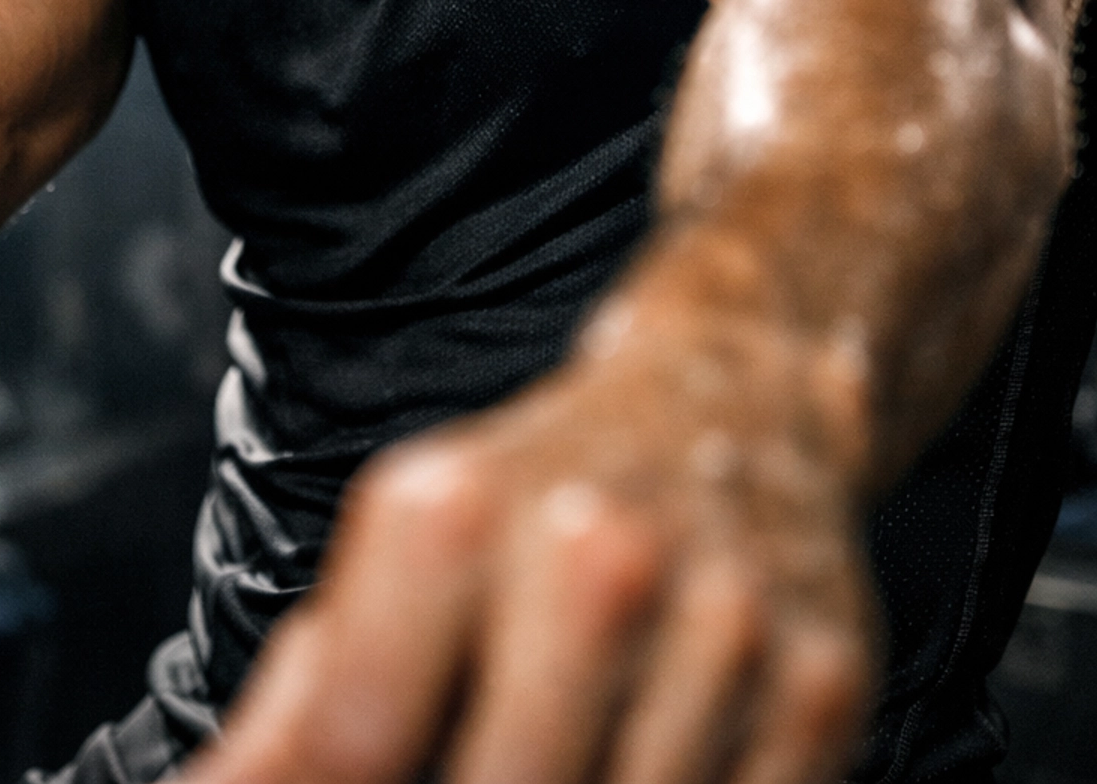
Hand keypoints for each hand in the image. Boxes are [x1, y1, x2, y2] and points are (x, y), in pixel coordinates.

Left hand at [192, 263, 871, 783]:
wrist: (738, 385)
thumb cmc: (542, 490)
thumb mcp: (406, 548)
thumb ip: (308, 693)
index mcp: (457, 511)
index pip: (354, 742)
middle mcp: (592, 555)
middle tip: (447, 772)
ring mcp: (719, 621)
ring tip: (543, 754)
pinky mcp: (823, 680)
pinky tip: (628, 759)